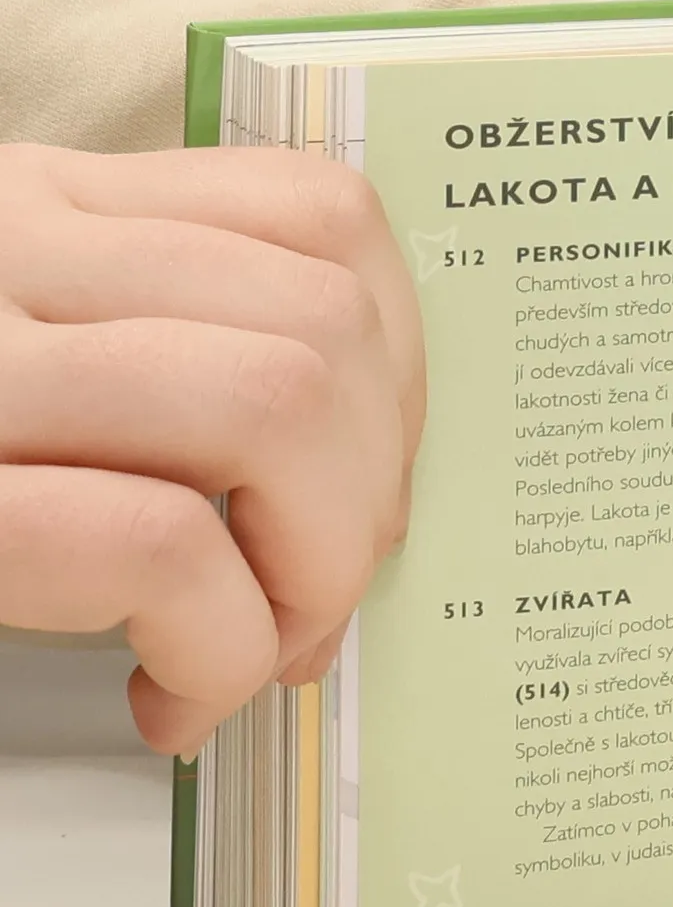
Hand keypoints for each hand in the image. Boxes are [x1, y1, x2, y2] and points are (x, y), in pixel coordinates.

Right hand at [0, 144, 424, 754]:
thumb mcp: (40, 367)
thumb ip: (177, 369)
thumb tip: (365, 496)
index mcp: (43, 209)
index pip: (322, 216)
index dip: (399, 367)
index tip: (365, 482)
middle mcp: (3, 250)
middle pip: (325, 324)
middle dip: (373, 495)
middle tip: (312, 600)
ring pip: (272, 410)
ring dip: (312, 570)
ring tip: (252, 649)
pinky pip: (156, 544)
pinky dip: (217, 646)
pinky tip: (173, 697)